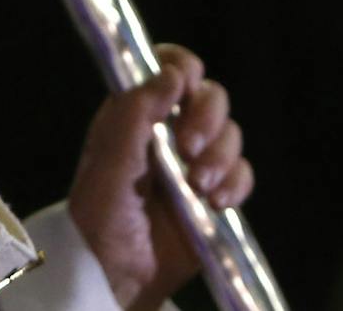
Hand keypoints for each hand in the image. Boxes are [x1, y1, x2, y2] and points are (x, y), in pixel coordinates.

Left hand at [67, 44, 253, 309]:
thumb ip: (135, 112)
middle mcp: (168, 130)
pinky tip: (215, 203)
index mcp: (137, 113)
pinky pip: (242, 173)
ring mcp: (194, 161)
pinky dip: (235, 184)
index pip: (169, 67)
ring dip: (221, 156)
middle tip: (189, 145)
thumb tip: (171, 72)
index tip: (185, 84)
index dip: (183, 67)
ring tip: (198, 186)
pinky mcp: (214, 192)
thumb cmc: (100, 215)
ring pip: (230, 133)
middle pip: (210, 95)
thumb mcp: (109, 161)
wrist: (117, 274)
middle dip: (208, 115)